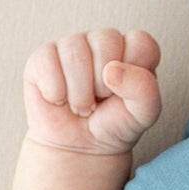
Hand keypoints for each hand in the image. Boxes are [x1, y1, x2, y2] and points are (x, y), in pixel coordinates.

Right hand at [22, 28, 161, 154]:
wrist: (80, 148)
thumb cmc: (114, 125)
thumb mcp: (143, 115)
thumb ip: (144, 90)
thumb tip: (112, 70)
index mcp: (134, 50)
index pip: (140, 42)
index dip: (134, 72)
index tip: (126, 94)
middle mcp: (103, 41)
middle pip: (106, 41)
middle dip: (103, 84)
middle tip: (100, 101)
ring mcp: (72, 45)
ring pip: (74, 52)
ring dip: (79, 93)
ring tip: (82, 105)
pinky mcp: (44, 56)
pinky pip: (47, 63)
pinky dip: (55, 92)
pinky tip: (60, 100)